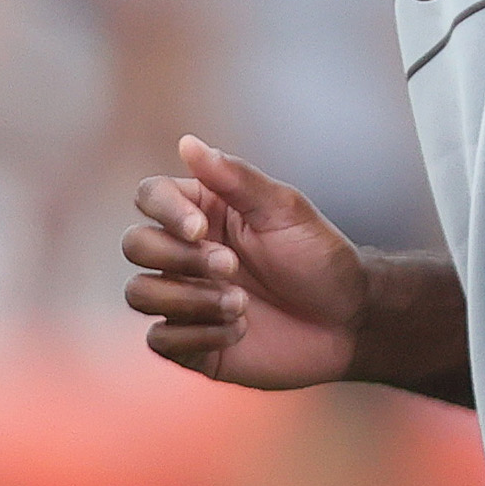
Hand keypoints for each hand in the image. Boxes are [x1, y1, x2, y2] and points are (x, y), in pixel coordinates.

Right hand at [122, 137, 366, 388]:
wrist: (348, 322)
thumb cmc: (319, 258)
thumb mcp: (285, 211)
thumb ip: (236, 177)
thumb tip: (188, 142)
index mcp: (201, 212)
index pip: (149, 196)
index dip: (165, 212)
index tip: (202, 229)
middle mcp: (184, 253)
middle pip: (135, 245)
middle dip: (181, 259)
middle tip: (232, 268)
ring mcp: (183, 298)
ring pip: (138, 293)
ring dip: (188, 299)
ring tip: (240, 305)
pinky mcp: (190, 342)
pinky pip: (160, 339)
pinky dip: (198, 335)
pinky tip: (240, 330)